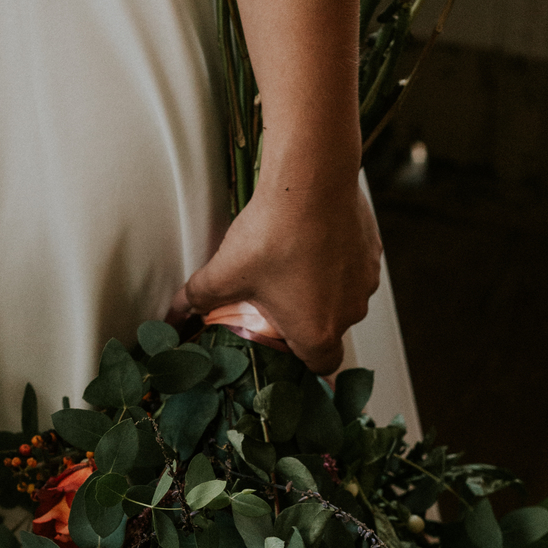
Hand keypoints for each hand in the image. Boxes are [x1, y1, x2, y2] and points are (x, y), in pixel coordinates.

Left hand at [179, 176, 380, 373]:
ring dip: (321, 291)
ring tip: (292, 266)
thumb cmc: (274, 233)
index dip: (302, 361)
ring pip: (342, 299)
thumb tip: (175, 312)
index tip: (284, 346)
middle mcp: (350, 312)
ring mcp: (365, 282)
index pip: (320, 367)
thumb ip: (198, 299)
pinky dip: (335, 264)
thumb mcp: (226, 272)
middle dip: (305, 320)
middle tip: (276, 300)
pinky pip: (353, 270)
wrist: (311, 180)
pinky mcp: (372, 253)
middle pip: (329, 331)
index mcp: (317, 331)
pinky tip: (310, 244)